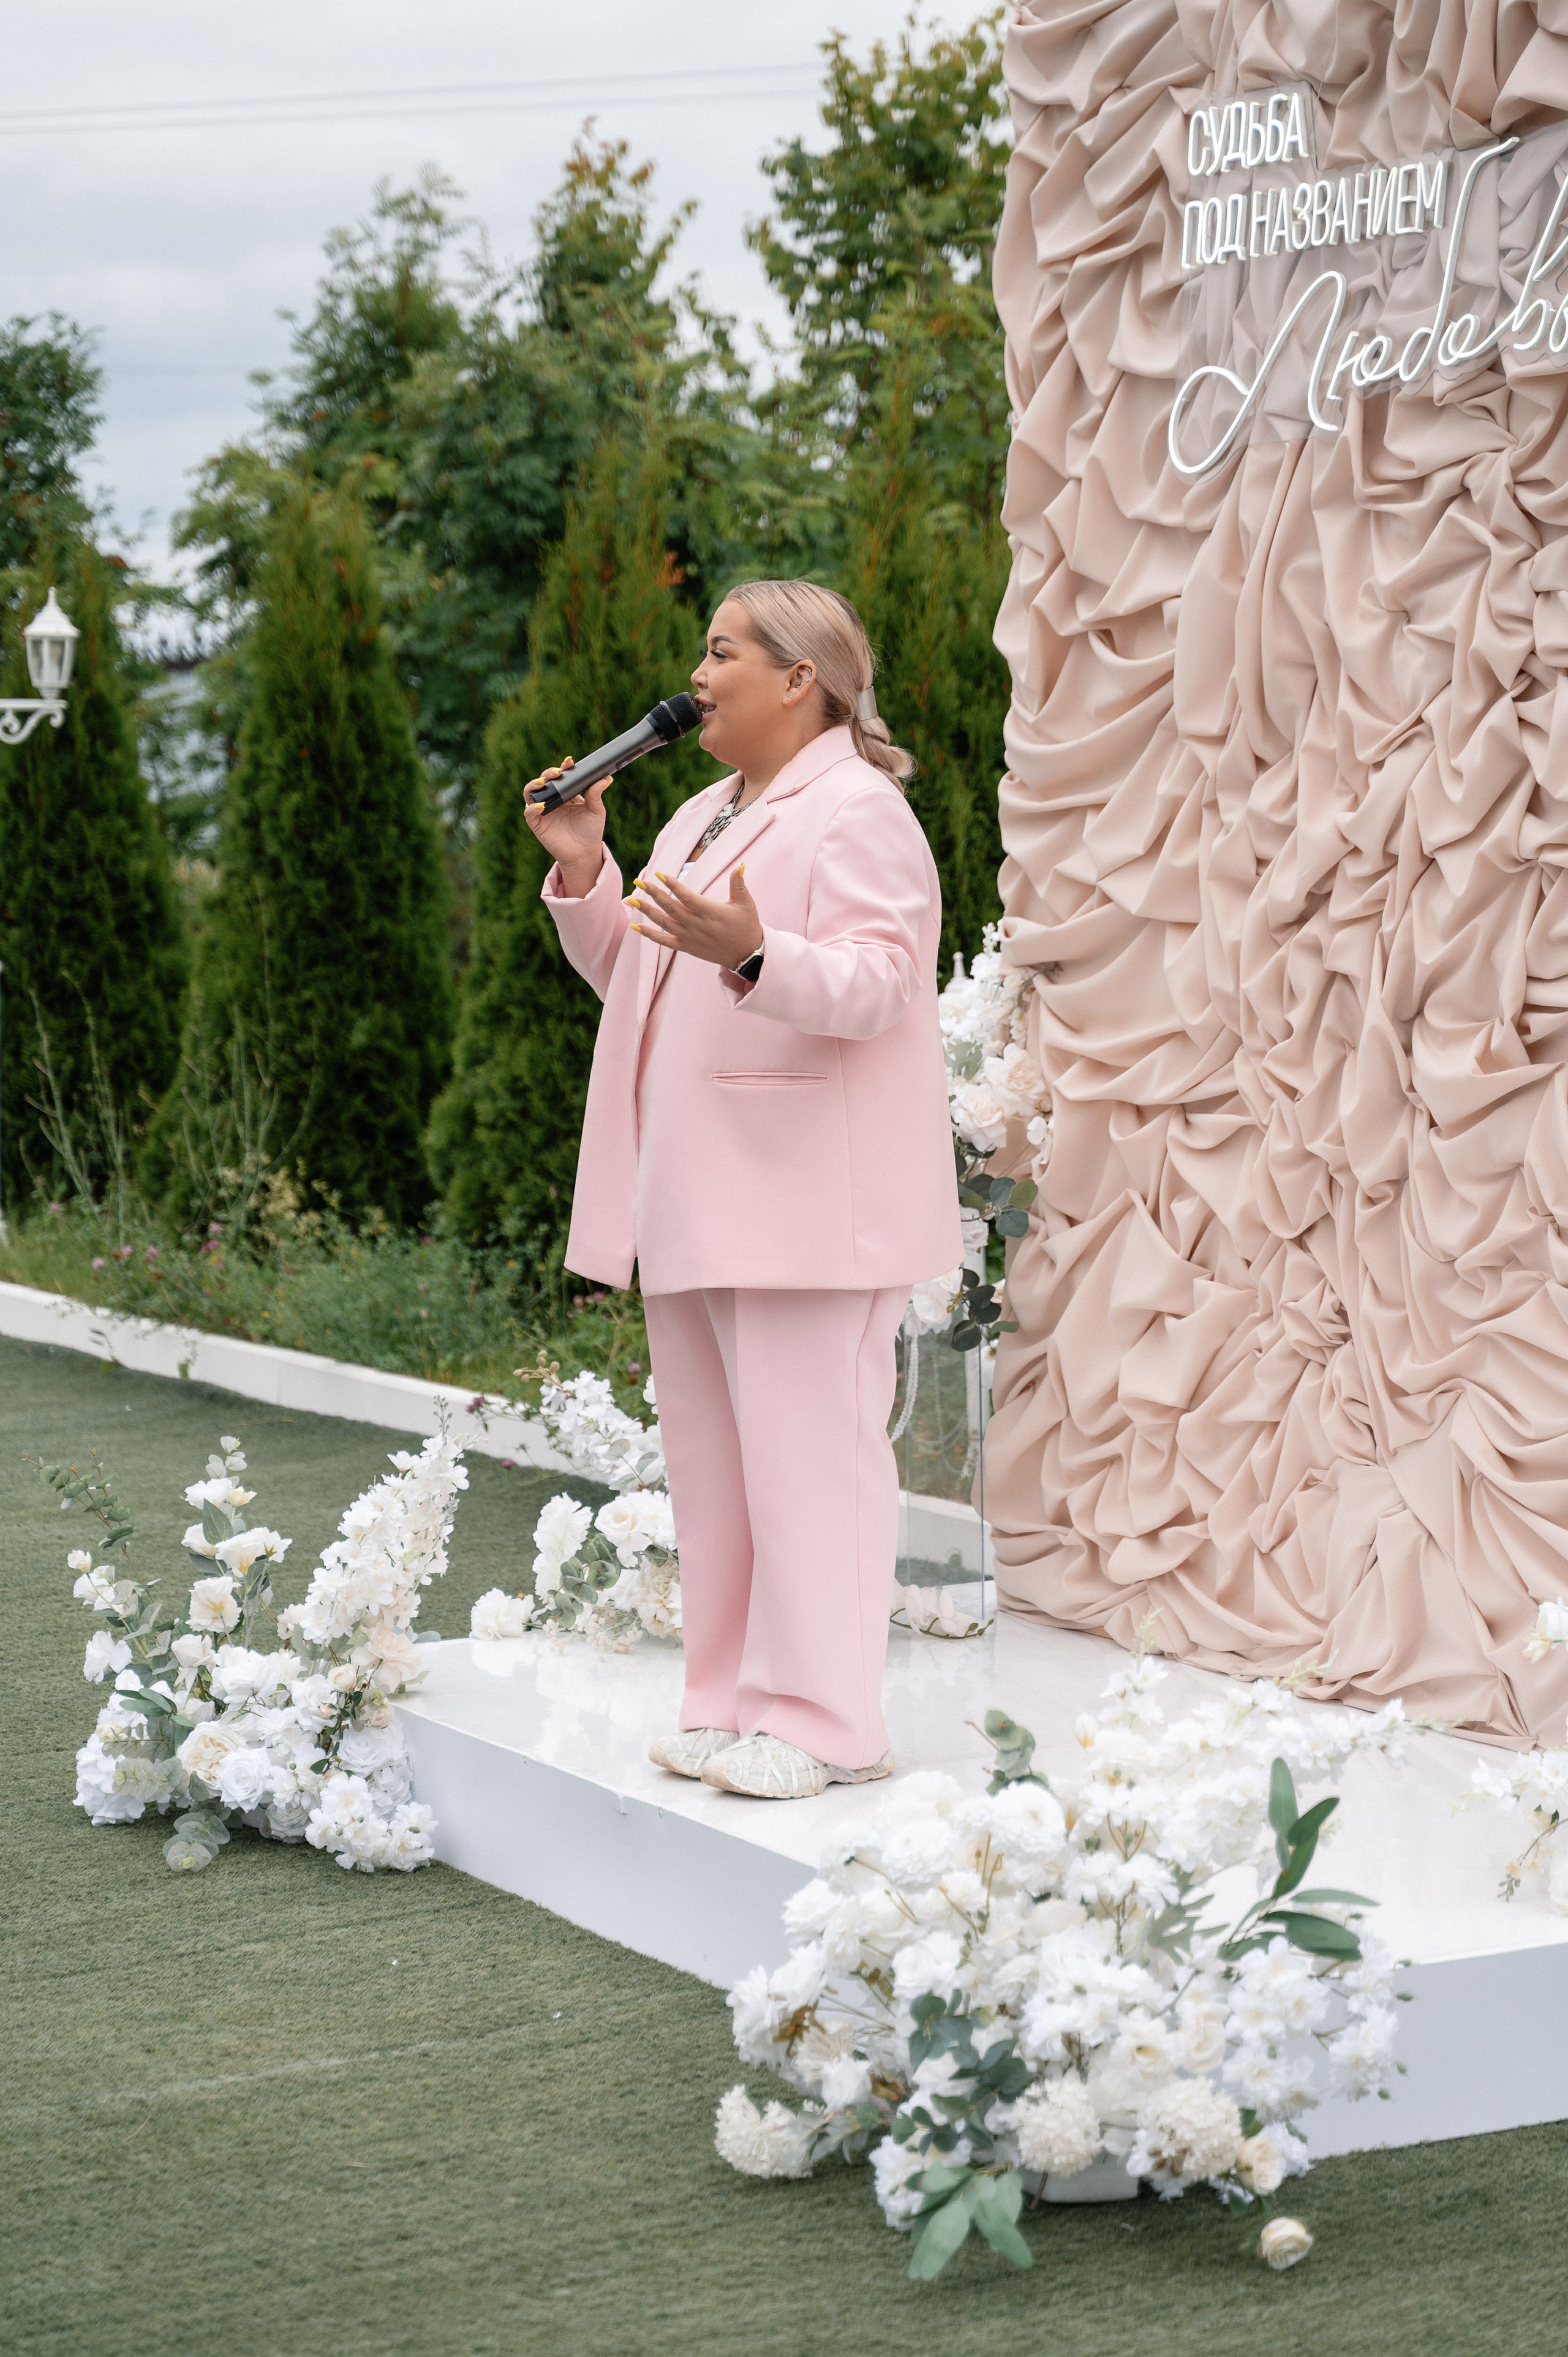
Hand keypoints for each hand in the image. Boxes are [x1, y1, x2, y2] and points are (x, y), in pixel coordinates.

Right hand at [523, 758, 605, 896]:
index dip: (563, 767)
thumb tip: (606, 778)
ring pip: (530, 792)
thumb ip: (596, 794)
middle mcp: (552, 799)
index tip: (569, 762)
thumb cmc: (590, 831)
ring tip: (542, 783)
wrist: (584, 853)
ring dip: (534, 785)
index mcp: (566, 793)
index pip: (561, 776)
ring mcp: (542, 810)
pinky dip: (532, 808)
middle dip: (548, 773)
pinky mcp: (537, 823)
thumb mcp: (596, 811)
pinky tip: (541, 806)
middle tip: (557, 773)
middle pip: (544, 780)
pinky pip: (529, 812)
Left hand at [628, 864, 764, 969]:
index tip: (660, 874)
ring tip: (631, 899)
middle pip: (671, 907)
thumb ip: (738, 884)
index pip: (687, 897)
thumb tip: (739, 865)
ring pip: (664, 923)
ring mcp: (690, 938)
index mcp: (711, 912)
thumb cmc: (747, 926)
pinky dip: (649, 934)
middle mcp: (697, 926)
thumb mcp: (746, 903)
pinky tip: (635, 926)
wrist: (747, 955)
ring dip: (647, 911)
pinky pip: (664, 941)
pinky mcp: (686, 947)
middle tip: (639, 881)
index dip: (672, 885)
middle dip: (653, 894)